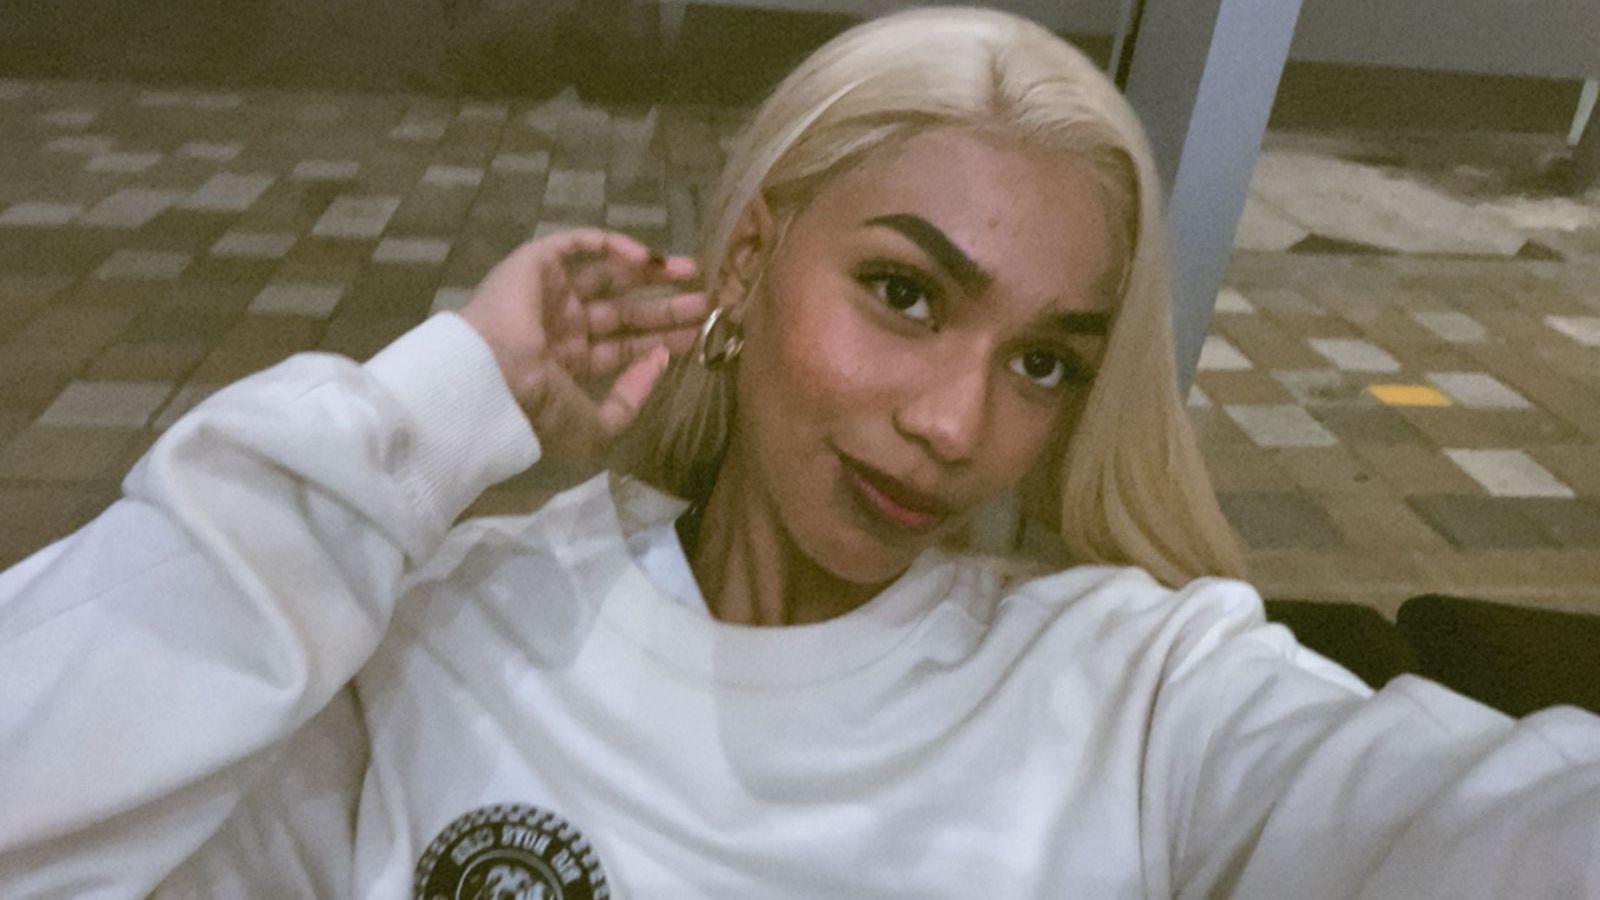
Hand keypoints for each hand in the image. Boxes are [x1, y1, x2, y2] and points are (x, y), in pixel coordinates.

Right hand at [458, 229, 707, 467]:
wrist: (490, 378)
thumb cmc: (539, 409)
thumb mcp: (594, 430)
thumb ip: (630, 401)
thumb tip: (660, 362)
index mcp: (567, 366)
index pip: (624, 348)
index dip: (663, 342)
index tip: (702, 336)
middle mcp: (560, 328)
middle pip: (624, 313)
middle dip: (665, 308)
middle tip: (707, 304)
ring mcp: (549, 294)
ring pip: (609, 276)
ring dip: (650, 274)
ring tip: (693, 274)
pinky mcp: (537, 264)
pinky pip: (579, 244)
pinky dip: (614, 245)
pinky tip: (650, 260)